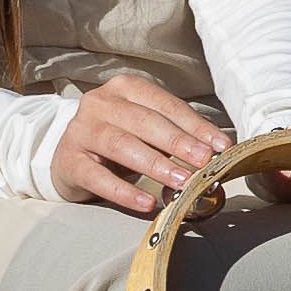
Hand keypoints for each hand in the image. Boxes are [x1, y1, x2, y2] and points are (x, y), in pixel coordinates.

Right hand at [44, 69, 230, 214]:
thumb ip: (174, 135)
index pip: (165, 104)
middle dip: (178, 142)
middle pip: (145, 121)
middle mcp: (100, 103)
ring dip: (155, 164)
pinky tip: (147, 201)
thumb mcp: (144, 130)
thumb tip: (214, 151)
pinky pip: (99, 177)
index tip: (220, 146)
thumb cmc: (116, 141)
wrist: (70, 158)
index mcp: (125, 88)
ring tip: (181, 181)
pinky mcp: (70, 161)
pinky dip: (125, 191)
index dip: (195, 125)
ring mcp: (81, 130)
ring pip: (122, 144)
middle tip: (203, 161)